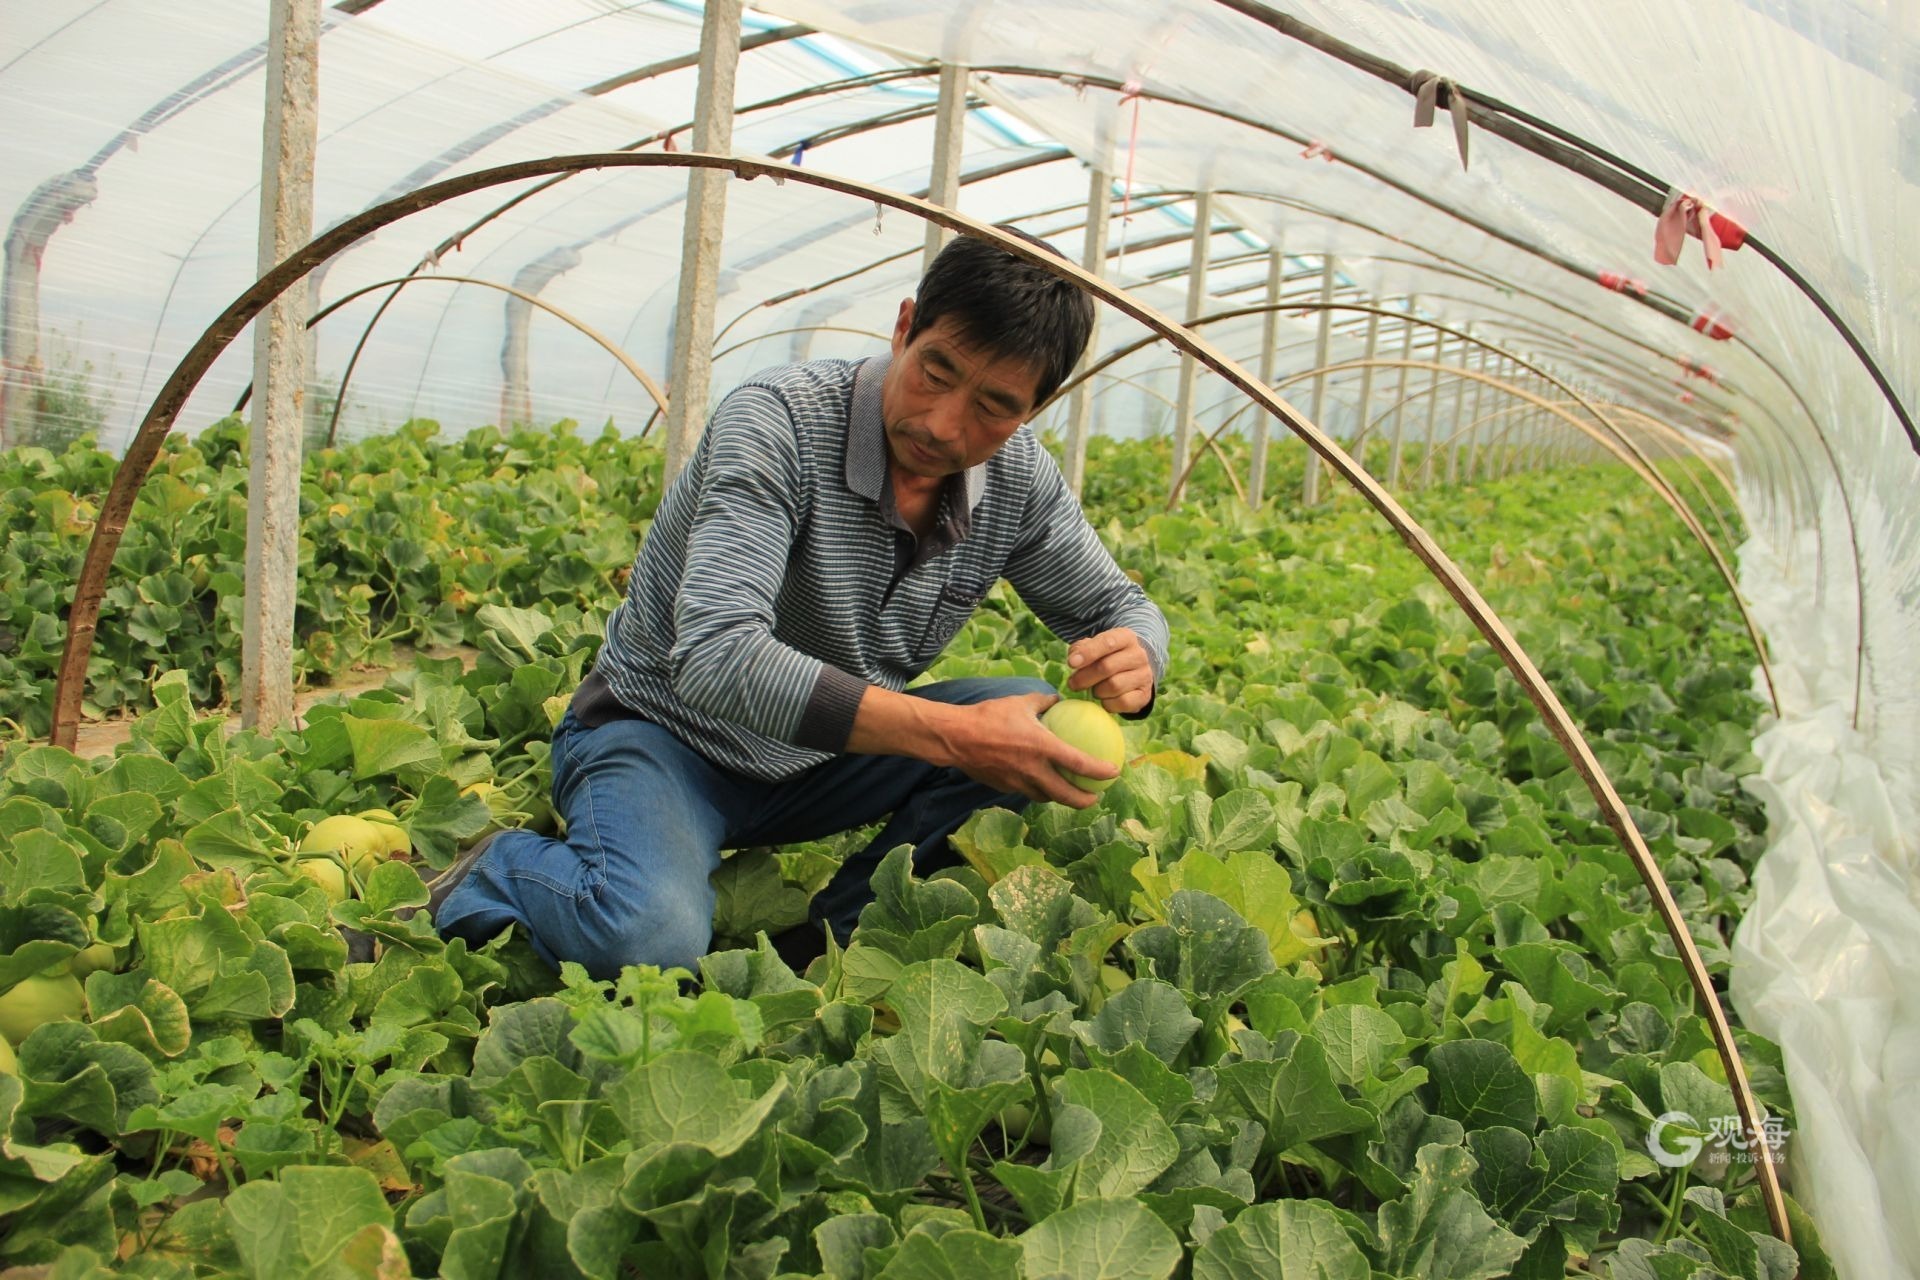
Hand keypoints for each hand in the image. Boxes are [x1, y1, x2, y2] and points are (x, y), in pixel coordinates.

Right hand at [943, 691, 1115, 808]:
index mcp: (1042, 747)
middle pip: (1066, 795)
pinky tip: (1039, 783)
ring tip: (1070, 793)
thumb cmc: (989, 716)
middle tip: (1095, 796)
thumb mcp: (1019, 702)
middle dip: (1085, 800)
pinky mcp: (1004, 787)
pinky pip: (1027, 792)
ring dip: (1061, 798)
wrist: (956, 737)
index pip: (1079, 763)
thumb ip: (1042, 701)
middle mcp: (1033, 770)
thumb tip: (1057, 698)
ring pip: (1046, 797)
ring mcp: (1018, 782)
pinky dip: (1038, 790)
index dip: (1100, 771)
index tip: (1113, 772)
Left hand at [1066, 628, 1153, 713]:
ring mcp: (1144, 675)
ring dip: (1097, 691)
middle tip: (1073, 683)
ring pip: (1114, 686)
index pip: (1107, 643)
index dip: (1088, 653)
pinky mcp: (1145, 695)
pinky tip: (1105, 699)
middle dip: (1085, 677)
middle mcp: (1138, 655)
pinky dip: (1108, 703)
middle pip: (1107, 667)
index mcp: (1126, 638)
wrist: (1133, 671)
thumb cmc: (1108, 656)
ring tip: (1094, 689)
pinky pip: (1123, 702)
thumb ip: (1081, 649)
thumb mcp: (1094, 646)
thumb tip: (1074, 660)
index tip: (1071, 663)